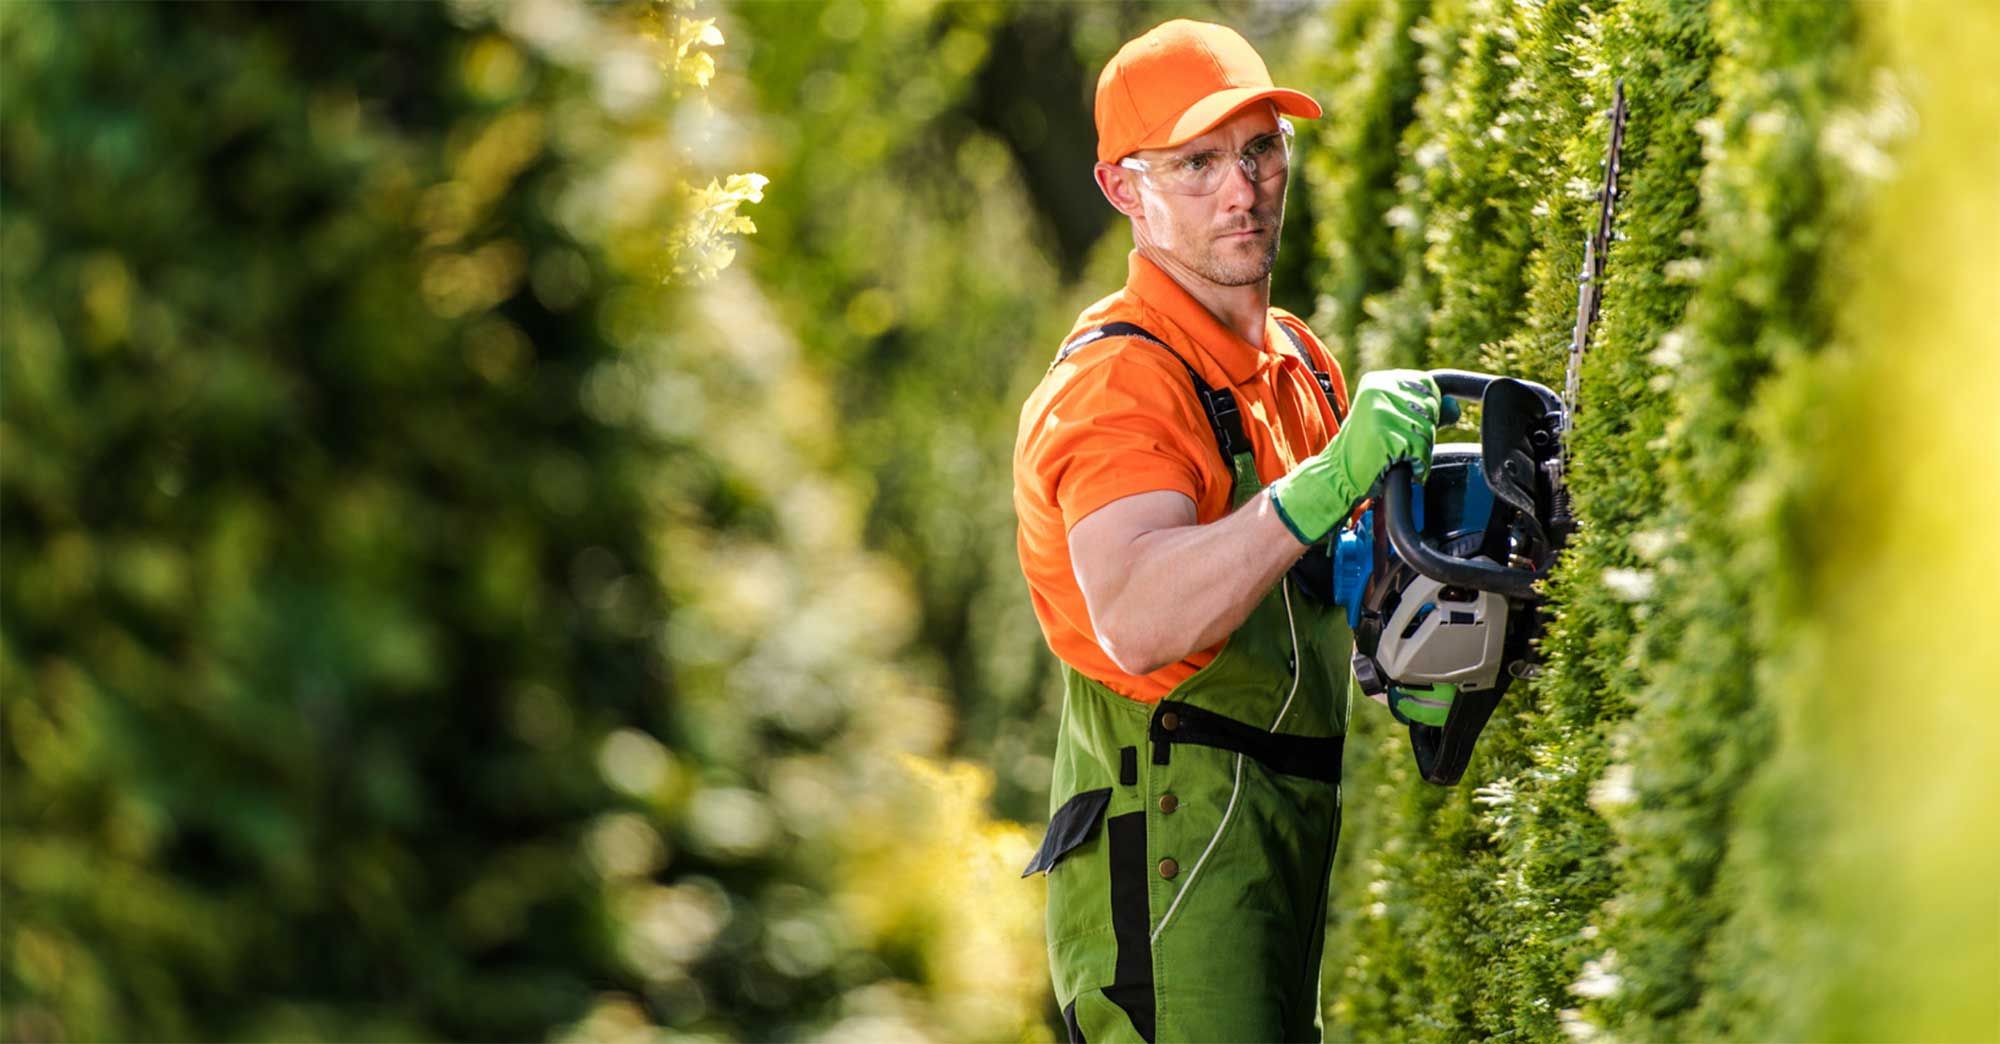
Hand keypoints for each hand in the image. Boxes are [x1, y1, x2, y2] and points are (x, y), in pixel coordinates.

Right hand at [1268, 368, 1439, 543]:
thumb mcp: (1392, 420)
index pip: (1428, 385)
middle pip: (1431, 408)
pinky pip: (1421, 450)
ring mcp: (1381, 412)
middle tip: (1397, 444)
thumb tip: (1454, 406)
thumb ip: (1422, 409)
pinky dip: (1416, 465)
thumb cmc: (1367, 449)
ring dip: (1419, 451)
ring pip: (1428, 431)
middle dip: (1423, 432)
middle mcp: (1378, 390)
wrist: (1337, 475)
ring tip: (1395, 455)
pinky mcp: (1385, 436)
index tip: (1408, 426)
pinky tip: (1398, 466)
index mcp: (1379, 381)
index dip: (1428, 409)